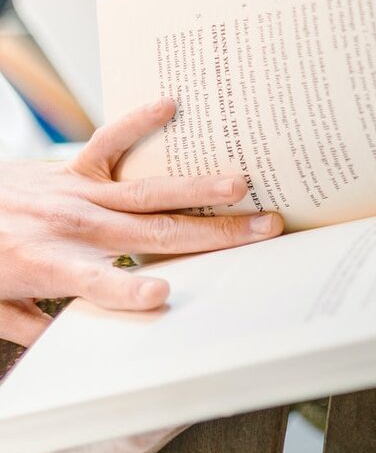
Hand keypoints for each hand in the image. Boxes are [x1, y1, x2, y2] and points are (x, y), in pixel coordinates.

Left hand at [0, 97, 283, 344]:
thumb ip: (36, 328)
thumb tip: (76, 348)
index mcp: (48, 265)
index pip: (95, 283)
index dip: (128, 291)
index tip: (163, 297)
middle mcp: (70, 226)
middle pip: (152, 234)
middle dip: (213, 234)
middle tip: (262, 229)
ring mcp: (75, 193)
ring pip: (147, 193)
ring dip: (198, 188)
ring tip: (240, 182)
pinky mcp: (71, 169)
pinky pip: (109, 141)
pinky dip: (138, 122)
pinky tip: (170, 105)